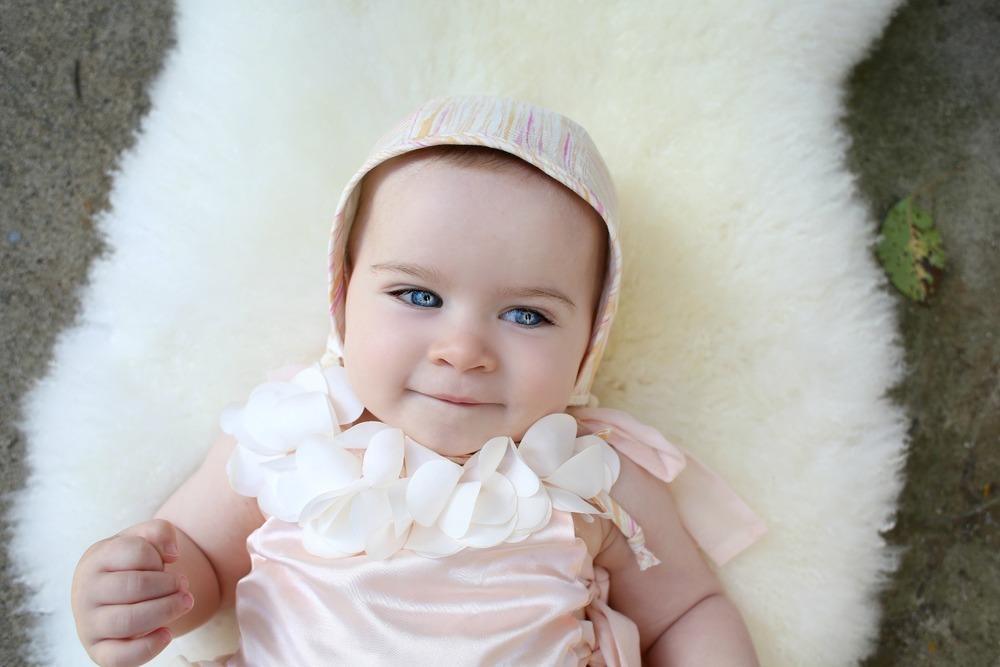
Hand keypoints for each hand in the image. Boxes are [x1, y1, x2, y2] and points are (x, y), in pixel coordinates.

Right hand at [71, 518, 194, 665]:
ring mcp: (88, 624)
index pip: (135, 551)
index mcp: (96, 559)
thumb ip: (159, 531)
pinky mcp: (98, 651)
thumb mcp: (141, 538)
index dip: (159, 556)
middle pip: (135, 587)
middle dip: (170, 586)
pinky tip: (167, 633)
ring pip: (129, 621)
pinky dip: (149, 647)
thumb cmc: (129, 564)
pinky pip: (120, 657)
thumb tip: (171, 554)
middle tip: (184, 586)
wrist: (108, 593)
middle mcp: (85, 592)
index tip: (166, 563)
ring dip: (166, 611)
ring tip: (184, 603)